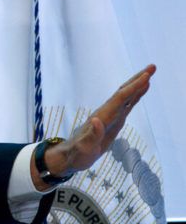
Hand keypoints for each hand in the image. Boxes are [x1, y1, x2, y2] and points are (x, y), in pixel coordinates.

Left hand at [33, 65, 155, 189]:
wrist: (70, 157)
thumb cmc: (77, 154)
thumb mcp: (84, 148)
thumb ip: (91, 135)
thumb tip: (97, 119)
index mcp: (102, 117)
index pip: (120, 98)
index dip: (133, 87)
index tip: (146, 76)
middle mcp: (106, 113)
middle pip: (123, 93)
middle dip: (137, 80)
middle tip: (152, 67)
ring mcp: (110, 117)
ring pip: (126, 97)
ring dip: (137, 86)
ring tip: (150, 74)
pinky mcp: (112, 122)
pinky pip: (126, 106)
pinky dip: (135, 97)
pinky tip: (141, 91)